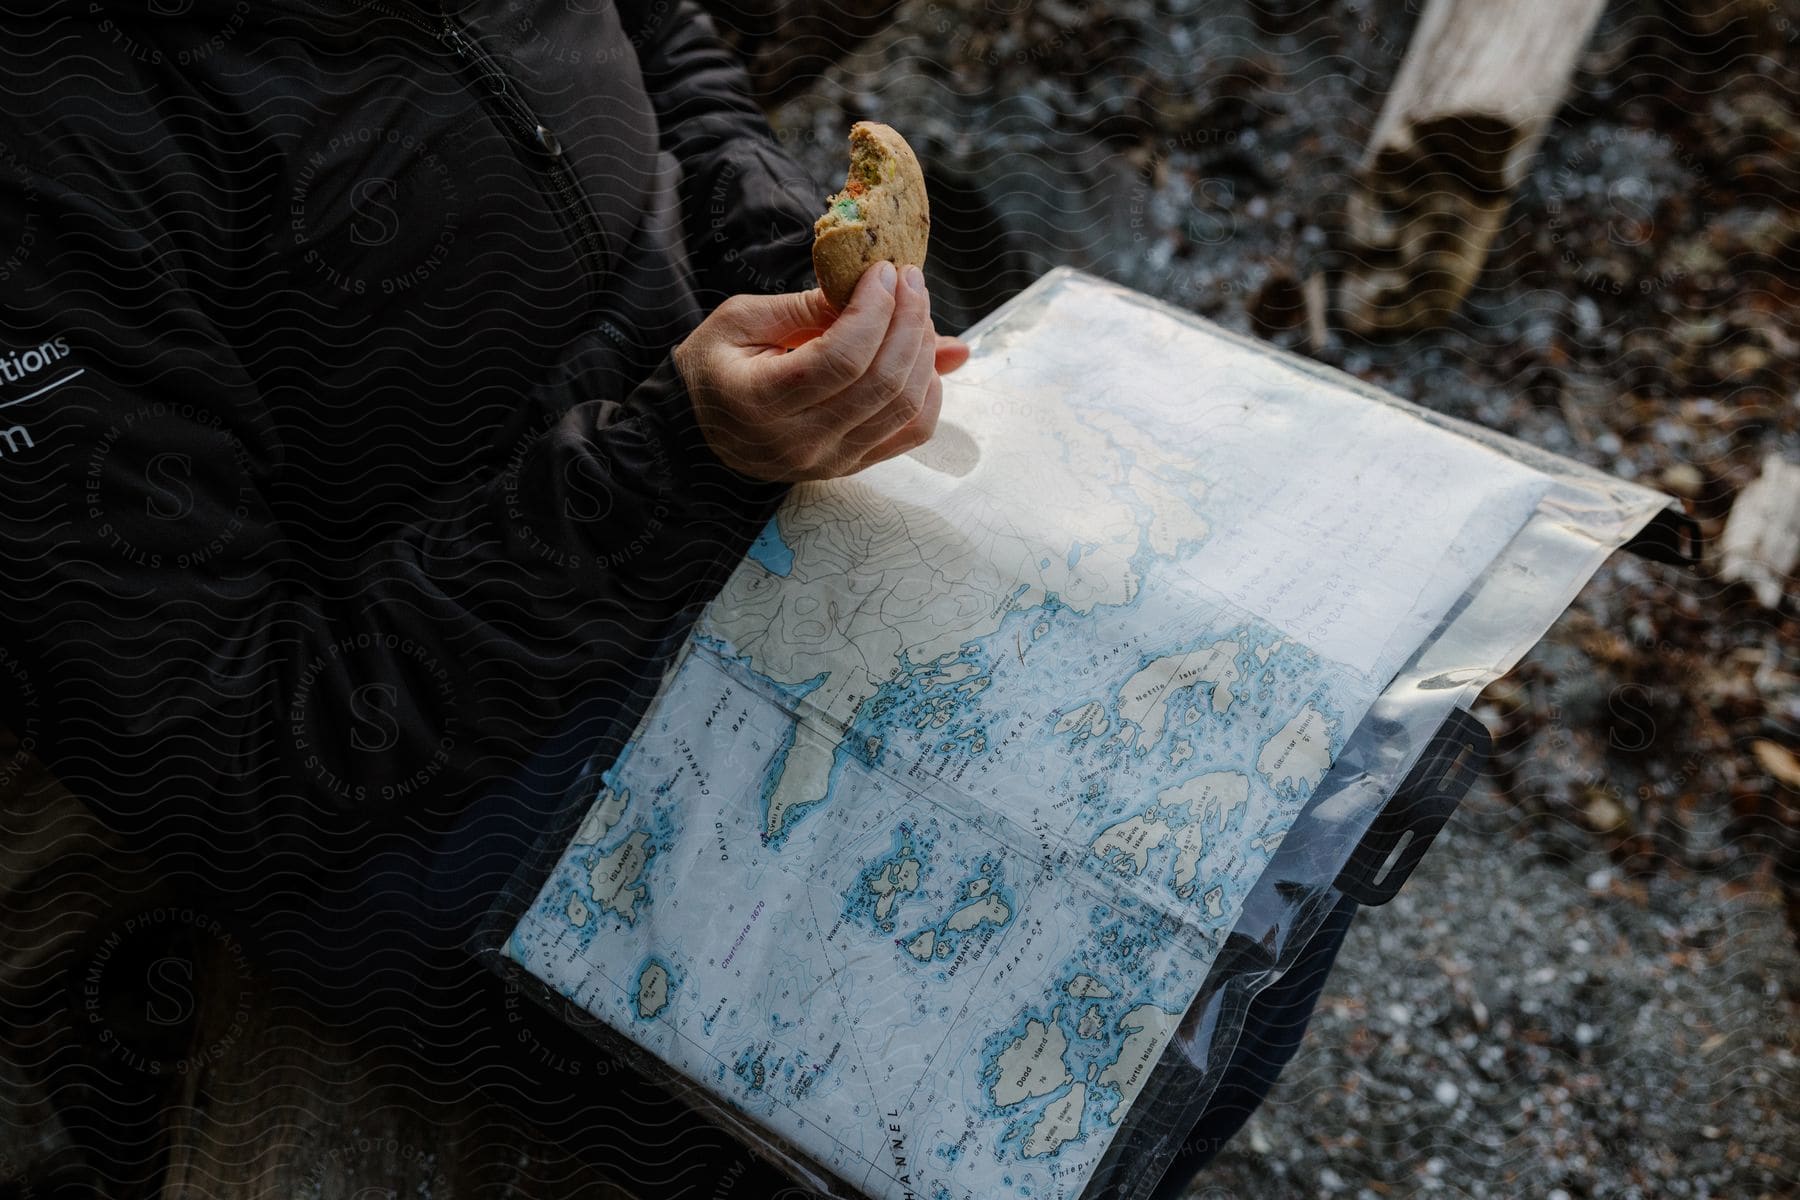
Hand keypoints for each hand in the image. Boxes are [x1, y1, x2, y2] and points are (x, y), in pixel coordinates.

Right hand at [673, 262, 970, 481]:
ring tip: (915, 312)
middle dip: (909, 322)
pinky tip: (921, 357)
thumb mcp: (741, 321)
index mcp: (761, 402)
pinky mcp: (853, 466)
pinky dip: (930, 391)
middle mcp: (801, 443)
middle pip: (882, 383)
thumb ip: (807, 306)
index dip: (875, 310)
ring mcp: (831, 461)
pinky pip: (913, 432)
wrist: (699, 430)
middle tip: (910, 281)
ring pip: (906, 407)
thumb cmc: (715, 366)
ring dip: (923, 351)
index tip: (885, 271)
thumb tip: (882, 289)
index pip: (841, 359)